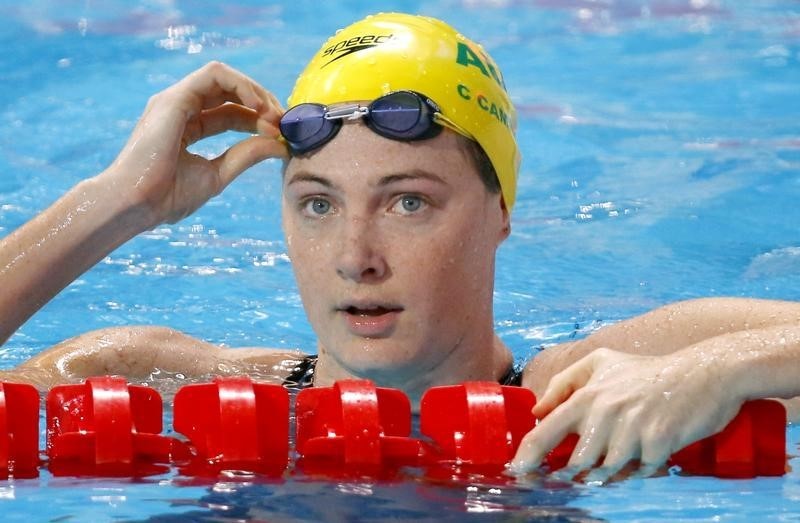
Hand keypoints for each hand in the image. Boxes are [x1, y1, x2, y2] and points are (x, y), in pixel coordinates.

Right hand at [104, 61, 285, 225]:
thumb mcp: (218, 174)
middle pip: (230, 92)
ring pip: (224, 77)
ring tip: (273, 116)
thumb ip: (246, 156)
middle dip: (262, 104)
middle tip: (283, 123)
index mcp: (187, 127)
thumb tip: (280, 145)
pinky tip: (259, 108)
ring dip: (255, 92)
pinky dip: (242, 86)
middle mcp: (181, 109)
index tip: (281, 137)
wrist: (136, 205)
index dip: (259, 121)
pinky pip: (215, 75)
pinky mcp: (175, 97)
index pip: (232, 113)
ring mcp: (176, 100)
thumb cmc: (167, 196)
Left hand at [510, 347, 741, 482]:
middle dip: (576, 472)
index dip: (527, 456)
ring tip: (625, 450)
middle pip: (575, 462)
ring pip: (606, 472)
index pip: (545, 432)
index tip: (517, 472)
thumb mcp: (602, 361)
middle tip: (582, 469)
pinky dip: (641, 468)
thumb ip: (565, 383)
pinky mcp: (658, 444)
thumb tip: (537, 410)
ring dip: (611, 471)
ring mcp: (632, 430)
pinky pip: (639, 472)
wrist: (706, 372)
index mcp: (587, 396)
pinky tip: (651, 449)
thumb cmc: (649, 371)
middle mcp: (605, 413)